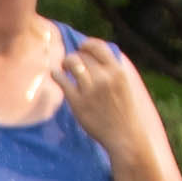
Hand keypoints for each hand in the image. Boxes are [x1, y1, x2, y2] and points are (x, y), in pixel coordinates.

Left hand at [50, 30, 150, 151]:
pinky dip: (56, 74)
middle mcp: (104, 78)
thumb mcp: (124, 85)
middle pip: (82, 55)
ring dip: (66, 63)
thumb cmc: (124, 111)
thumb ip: (111, 70)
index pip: (98, 46)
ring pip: (72, 63)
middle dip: (76, 56)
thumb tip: (93, 55)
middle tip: (72, 63)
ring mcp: (91, 90)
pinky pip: (62, 80)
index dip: (87, 44)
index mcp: (118, 71)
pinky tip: (56, 76)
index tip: (82, 48)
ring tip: (65, 68)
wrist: (125, 136)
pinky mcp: (78, 102)